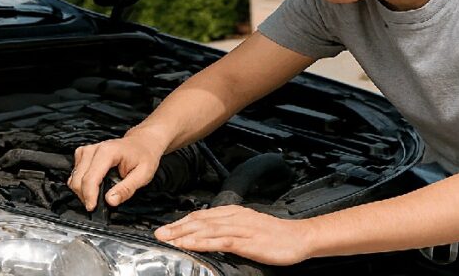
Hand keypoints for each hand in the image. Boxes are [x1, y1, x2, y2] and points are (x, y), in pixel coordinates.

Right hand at [67, 128, 165, 210]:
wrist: (144, 142)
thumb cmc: (144, 156)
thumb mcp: (143, 175)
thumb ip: (126, 189)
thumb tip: (110, 201)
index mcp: (108, 152)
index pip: (90, 178)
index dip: (89, 196)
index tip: (92, 208)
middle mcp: (94, 149)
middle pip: (78, 179)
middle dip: (85, 196)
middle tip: (98, 205)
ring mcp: (87, 150)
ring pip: (73, 177)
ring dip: (82, 191)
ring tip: (98, 196)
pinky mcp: (84, 154)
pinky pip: (75, 173)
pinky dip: (81, 183)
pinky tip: (94, 186)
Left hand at [154, 205, 313, 265]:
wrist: (300, 237)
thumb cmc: (277, 236)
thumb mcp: (250, 228)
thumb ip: (231, 229)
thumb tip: (212, 234)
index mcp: (235, 213)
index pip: (203, 215)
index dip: (182, 222)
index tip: (166, 228)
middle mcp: (235, 217)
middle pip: (200, 221)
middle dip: (178, 227)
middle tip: (158, 234)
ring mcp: (241, 229)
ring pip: (207, 229)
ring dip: (185, 234)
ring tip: (168, 240)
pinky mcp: (247, 241)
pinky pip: (220, 241)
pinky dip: (203, 242)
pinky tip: (191, 245)